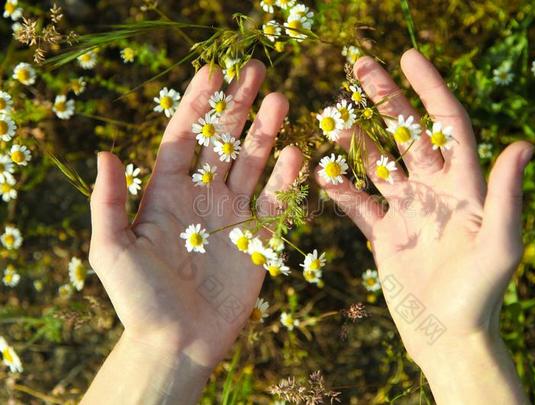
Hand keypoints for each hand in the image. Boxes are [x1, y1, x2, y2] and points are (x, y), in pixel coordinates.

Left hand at [89, 60, 302, 369]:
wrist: (178, 341)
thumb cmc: (139, 298)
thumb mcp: (112, 250)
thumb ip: (109, 202)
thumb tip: (105, 152)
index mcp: (167, 193)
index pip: (184, 137)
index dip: (198, 104)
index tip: (213, 72)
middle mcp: (202, 196)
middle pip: (223, 141)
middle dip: (238, 106)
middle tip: (257, 71)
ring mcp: (233, 214)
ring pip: (253, 163)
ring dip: (266, 133)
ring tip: (280, 101)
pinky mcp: (258, 238)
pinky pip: (276, 201)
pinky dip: (287, 178)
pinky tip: (297, 153)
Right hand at [318, 49, 531, 403]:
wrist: (447, 336)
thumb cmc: (479, 293)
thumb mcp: (500, 244)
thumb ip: (507, 194)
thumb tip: (525, 145)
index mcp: (463, 185)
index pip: (445, 123)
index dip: (428, 88)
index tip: (407, 57)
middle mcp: (434, 191)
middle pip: (406, 132)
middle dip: (385, 99)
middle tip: (359, 66)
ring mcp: (406, 211)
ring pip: (377, 163)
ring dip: (356, 140)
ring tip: (332, 119)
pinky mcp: (384, 233)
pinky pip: (358, 203)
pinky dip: (341, 188)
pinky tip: (323, 174)